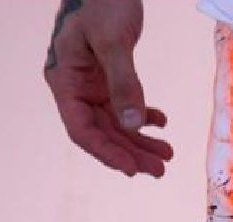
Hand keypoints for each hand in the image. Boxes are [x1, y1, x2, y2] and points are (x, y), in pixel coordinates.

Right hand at [43, 0, 172, 177]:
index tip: (132, 169)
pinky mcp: (106, 75)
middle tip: (161, 170)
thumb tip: (132, 124)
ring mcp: (90, 82)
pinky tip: (161, 123)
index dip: (106, 152)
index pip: (81, 129)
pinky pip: (124, 105)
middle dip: (131, 152)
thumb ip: (123, 82)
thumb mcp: (113, 40)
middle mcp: (75, 86)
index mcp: (65, 79)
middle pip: (102, 131)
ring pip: (115, 122)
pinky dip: (143, 116)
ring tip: (167, 154)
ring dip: (141, 140)